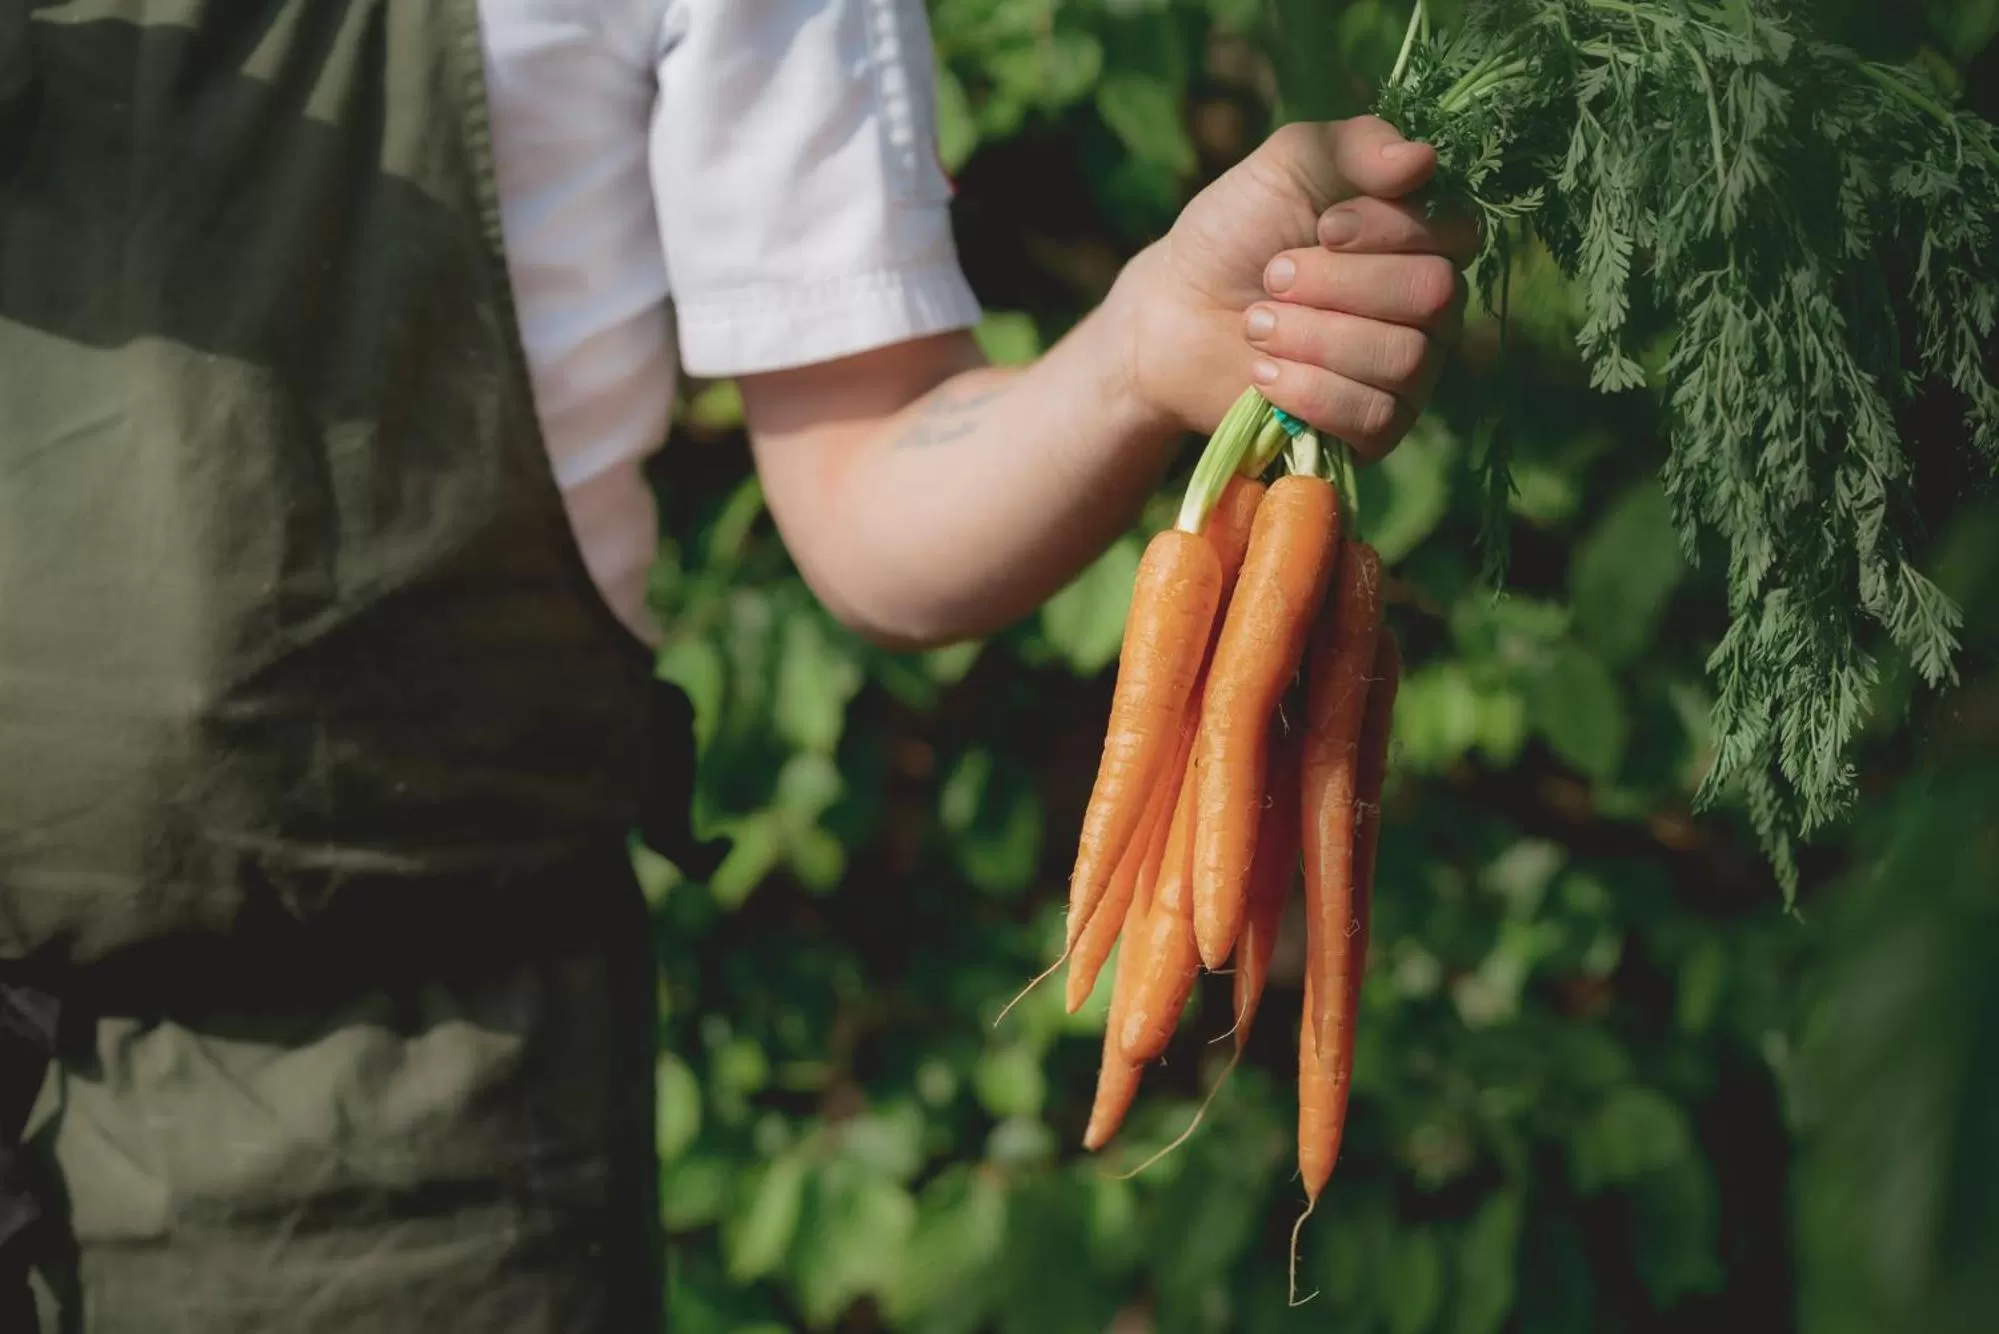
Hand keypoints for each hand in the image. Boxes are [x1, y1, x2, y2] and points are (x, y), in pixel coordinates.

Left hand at [1111, 116, 1474, 458]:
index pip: (1456, 232)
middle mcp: (1431, 305)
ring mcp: (1409, 371)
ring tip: (1255, 325)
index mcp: (1423, 236)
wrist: (1174, 315)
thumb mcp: (1287, 165)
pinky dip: (1313, 393)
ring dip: (1314, 337)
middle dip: (1339, 284)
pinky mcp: (1376, 429)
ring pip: (1403, 359)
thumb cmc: (1236, 232)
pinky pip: (1378, 418)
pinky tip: (1264, 377)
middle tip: (1272, 278)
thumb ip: (1354, 147)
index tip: (1322, 226)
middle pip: (1433, 296)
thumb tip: (1422, 160)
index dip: (1390, 230)